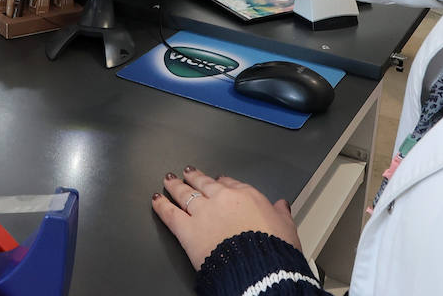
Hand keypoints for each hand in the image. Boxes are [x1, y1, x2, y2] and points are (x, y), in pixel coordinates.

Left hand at [152, 166, 301, 270]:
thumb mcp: (286, 228)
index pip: (230, 183)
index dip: (221, 182)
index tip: (217, 181)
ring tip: (169, 180)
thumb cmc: (273, 252)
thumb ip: (281, 214)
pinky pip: (170, 213)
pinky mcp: (188, 230)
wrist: (258, 269)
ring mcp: (203, 212)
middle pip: (204, 184)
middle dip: (194, 177)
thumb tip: (282, 207)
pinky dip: (161, 205)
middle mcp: (222, 200)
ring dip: (175, 185)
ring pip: (185, 193)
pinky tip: (156, 200)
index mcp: (247, 196)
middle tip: (188, 173)